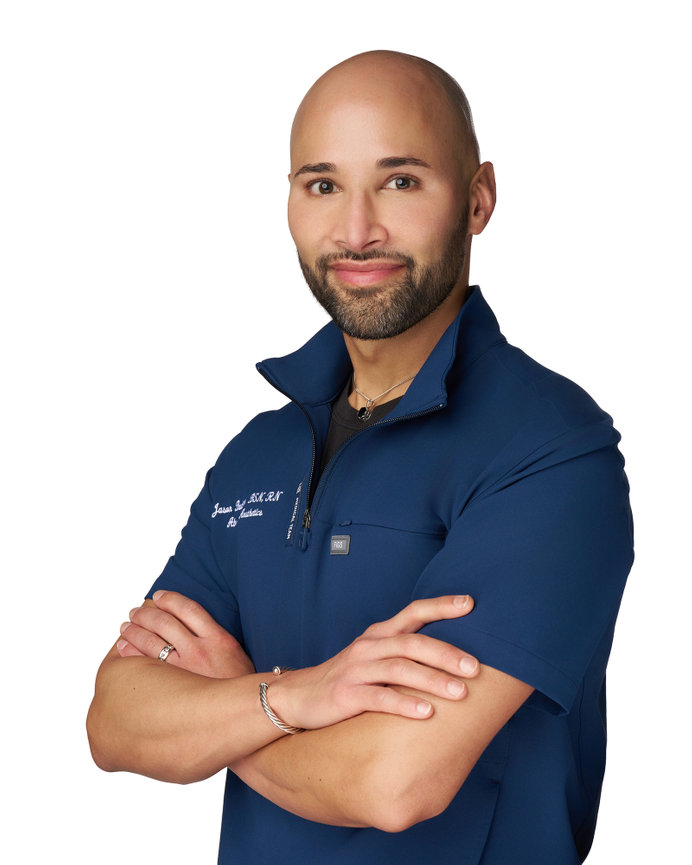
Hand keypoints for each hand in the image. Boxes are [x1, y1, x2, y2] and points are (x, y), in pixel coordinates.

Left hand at [117, 590, 253, 678]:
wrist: (248, 714)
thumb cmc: (240, 686)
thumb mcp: (236, 653)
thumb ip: (215, 637)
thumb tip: (190, 625)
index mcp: (219, 638)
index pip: (188, 608)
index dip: (170, 599)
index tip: (158, 596)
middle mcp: (200, 650)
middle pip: (165, 622)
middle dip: (145, 614)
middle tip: (134, 612)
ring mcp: (185, 670)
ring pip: (151, 641)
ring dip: (134, 631)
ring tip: (125, 628)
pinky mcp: (173, 688)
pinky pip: (145, 664)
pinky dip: (131, 653)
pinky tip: (123, 648)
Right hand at [267, 594, 477, 729]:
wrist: (297, 697)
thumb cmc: (346, 679)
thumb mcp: (373, 658)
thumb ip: (403, 654)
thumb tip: (452, 657)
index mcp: (379, 635)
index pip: (413, 612)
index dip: (441, 606)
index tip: (470, 604)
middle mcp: (369, 646)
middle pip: (412, 642)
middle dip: (447, 654)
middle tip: (476, 668)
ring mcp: (356, 669)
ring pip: (400, 668)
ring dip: (433, 680)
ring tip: (461, 693)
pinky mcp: (346, 695)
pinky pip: (379, 697)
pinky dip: (405, 703)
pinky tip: (426, 714)